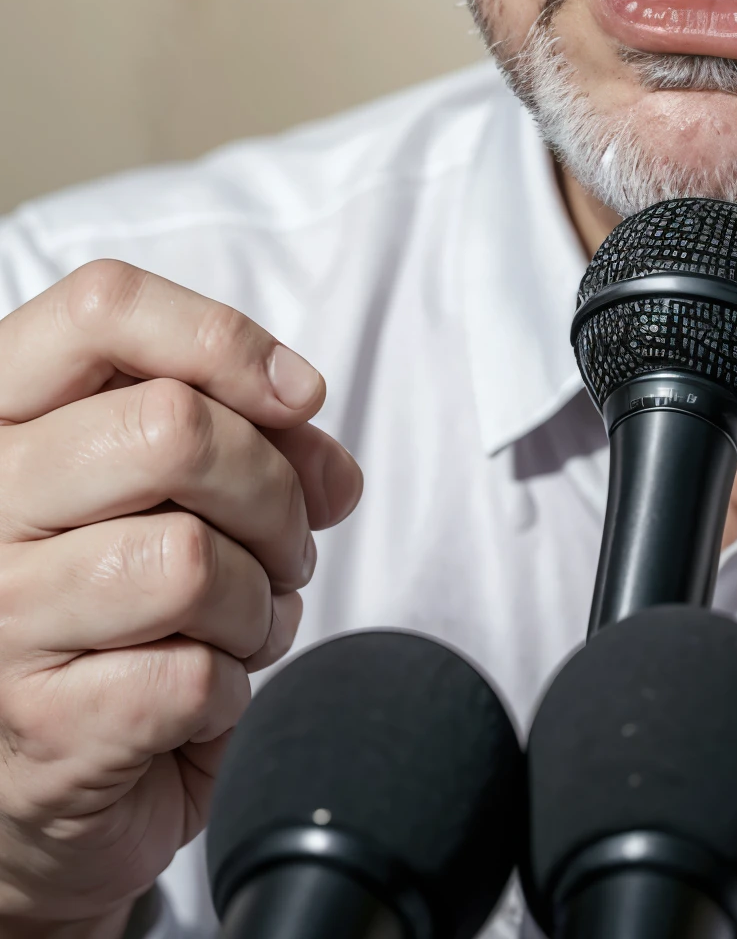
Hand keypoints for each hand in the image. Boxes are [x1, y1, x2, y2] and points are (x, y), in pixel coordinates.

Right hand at [0, 260, 362, 937]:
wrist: (39, 794)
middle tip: (284, 543)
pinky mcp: (39, 727)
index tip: (298, 395)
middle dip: (274, 487)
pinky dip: (233, 685)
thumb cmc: (112, 614)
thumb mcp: (177, 495)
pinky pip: (193, 674)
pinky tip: (203, 692)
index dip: (221, 335)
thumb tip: (332, 466)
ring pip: (192, 558)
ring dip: (261, 599)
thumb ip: (259, 443)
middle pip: (172, 427)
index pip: (100, 308)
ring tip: (244, 622)